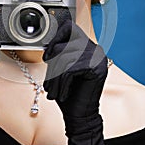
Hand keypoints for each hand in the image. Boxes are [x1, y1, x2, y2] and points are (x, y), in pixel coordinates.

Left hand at [43, 20, 112, 144]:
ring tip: (54, 91)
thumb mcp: (59, 68)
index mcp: (87, 46)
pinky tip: (62, 93)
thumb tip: (47, 42)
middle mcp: (95, 48)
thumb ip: (57, 52)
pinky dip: (61, 82)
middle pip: (64, 44)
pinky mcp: (96, 67)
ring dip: (54, 77)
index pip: (69, 27)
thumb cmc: (68, 93)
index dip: (55, 39)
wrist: (80, 117)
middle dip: (52, 65)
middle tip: (50, 82)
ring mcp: (98, 57)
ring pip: (65, 57)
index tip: (47, 57)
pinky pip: (70, 69)